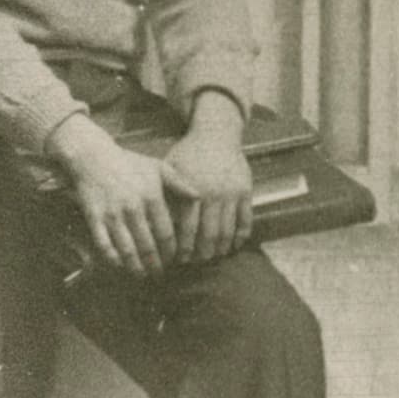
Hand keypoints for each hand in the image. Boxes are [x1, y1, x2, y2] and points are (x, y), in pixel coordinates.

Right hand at [48, 116, 176, 275]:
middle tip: (159, 273)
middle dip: (155, 263)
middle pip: (148, 245)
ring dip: (136, 266)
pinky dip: (113, 258)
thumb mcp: (157, 167)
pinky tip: (119, 265)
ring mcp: (112, 214)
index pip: (166, 233)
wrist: (93, 157)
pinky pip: (104, 244)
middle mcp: (133, 208)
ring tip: (142, 275)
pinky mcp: (94, 218)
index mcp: (151, 196)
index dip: (171, 251)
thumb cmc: (128, 162)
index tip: (174, 260)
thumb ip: (179, 183)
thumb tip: (200, 196)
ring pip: (127, 249)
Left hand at [163, 103, 252, 264]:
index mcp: (193, 190)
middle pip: (209, 234)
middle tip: (196, 263)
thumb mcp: (170, 169)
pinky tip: (234, 246)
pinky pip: (246, 219)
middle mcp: (214, 194)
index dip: (184, 247)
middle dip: (202, 253)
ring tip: (213, 257)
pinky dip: (241, 236)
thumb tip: (152, 222)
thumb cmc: (187, 154)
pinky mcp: (246, 191)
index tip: (179, 259)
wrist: (217, 134)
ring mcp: (232, 193)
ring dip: (220, 248)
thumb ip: (165, 194)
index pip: (188, 228)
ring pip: (228, 230)